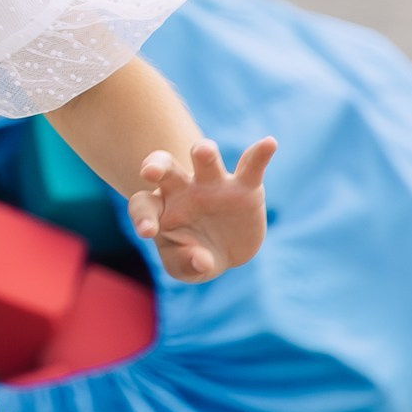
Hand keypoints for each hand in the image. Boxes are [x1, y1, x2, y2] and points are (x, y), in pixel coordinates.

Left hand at [129, 138, 273, 281]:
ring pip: (204, 160)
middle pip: (165, 168)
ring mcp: (213, 185)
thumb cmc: (192, 255)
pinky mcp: (245, 188)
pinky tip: (269, 143)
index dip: (142, 217)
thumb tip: (201, 260)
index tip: (148, 232)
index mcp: (160, 208)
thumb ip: (185, 264)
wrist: (225, 251)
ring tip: (204, 150)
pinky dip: (259, 155)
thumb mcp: (184, 267)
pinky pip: (251, 167)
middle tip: (151, 171)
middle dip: (157, 165)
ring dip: (203, 153)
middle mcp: (182, 190)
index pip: (143, 205)